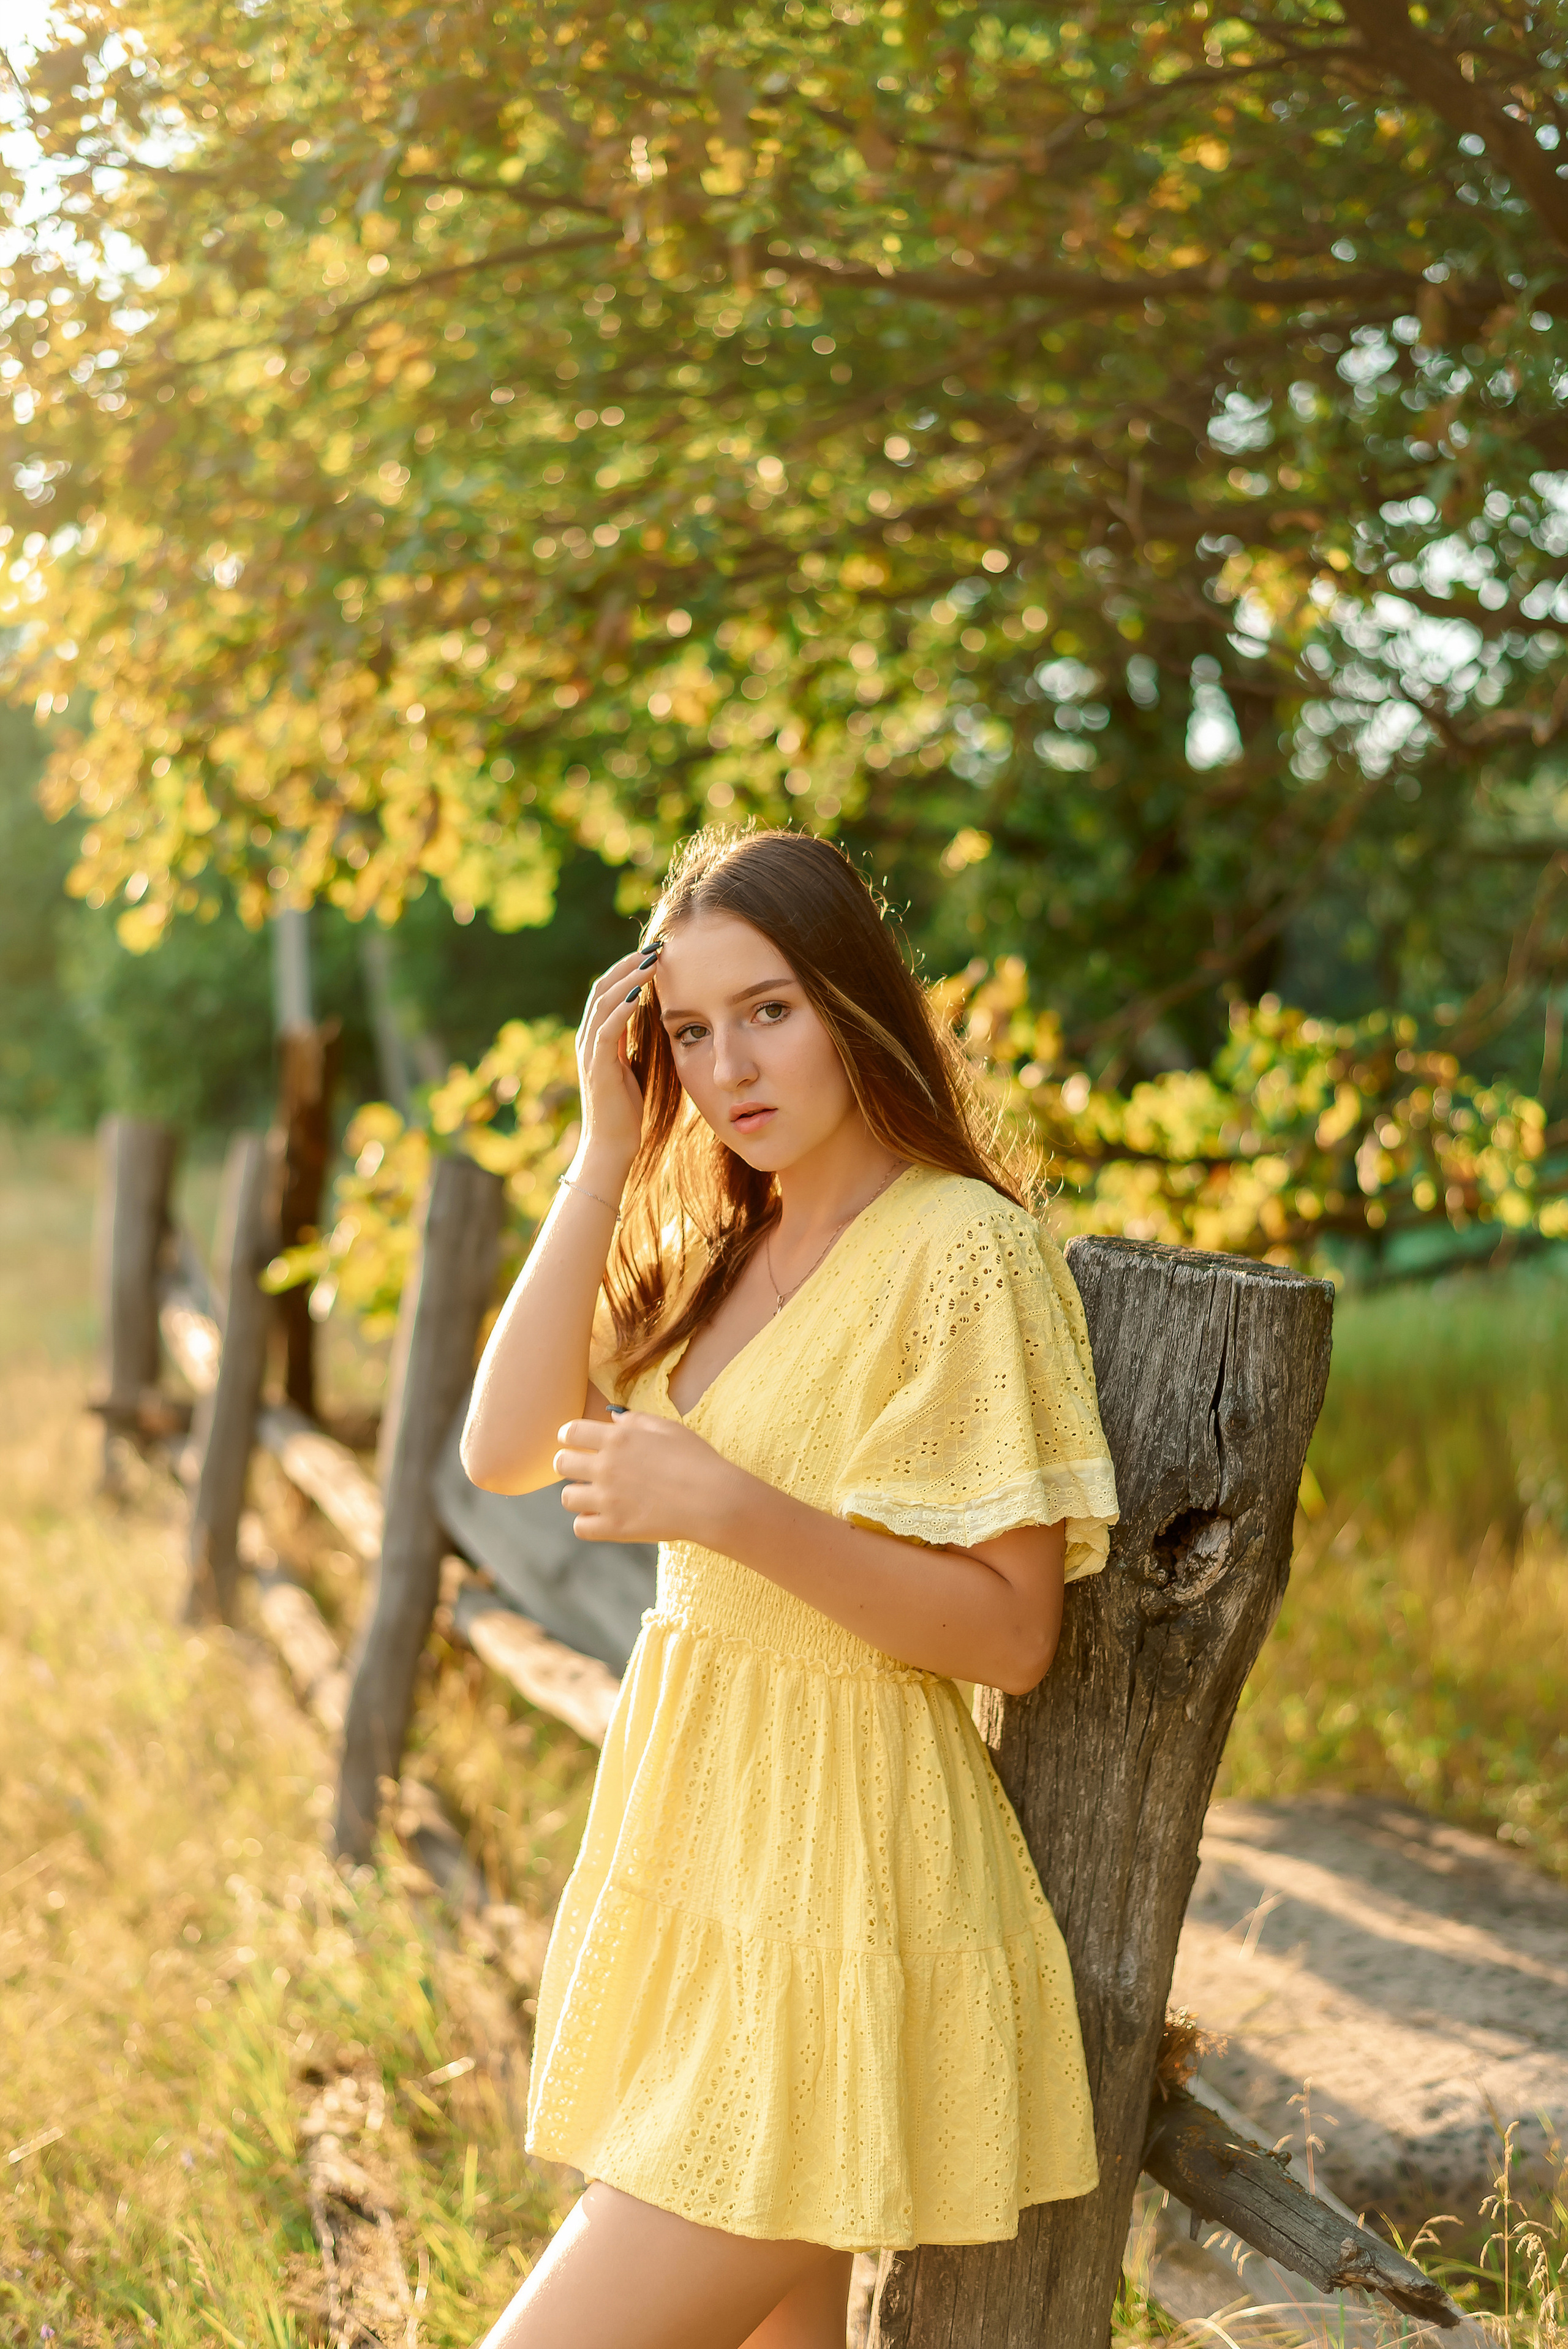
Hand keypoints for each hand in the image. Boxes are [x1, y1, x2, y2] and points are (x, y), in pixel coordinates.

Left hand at [553, 1411, 738, 1546]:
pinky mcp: (614, 1527)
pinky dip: (588, 1523)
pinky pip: (580, 1527)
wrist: (712, 1499)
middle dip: (570, 1463)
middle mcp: (606, 1466)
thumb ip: (636, 1421)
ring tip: (596, 1496)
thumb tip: (613, 1419)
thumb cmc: (696, 1459)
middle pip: (561, 1463)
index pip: (570, 1432)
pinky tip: (603, 1517)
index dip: (570, 1436)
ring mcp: (608, 1499)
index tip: (577, 1442)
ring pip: (567, 1497)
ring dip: (578, 1494)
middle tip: (584, 1469)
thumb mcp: (668, 1428)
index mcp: (617, 1438)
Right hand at [572, 944, 658, 1176]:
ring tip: (652, 961)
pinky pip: (607, 1029)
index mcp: (596, 1037)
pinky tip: (641, 994)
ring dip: (628, 979)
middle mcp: (587, 1038)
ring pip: (604, 1002)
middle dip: (629, 965)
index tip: (656, 953)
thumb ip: (634, 1040)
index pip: (609, 991)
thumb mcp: (633, 1066)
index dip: (629, 969)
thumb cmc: (626, 1110)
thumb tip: (651, 1015)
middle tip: (656, 946)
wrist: (611, 1145)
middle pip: (603, 988)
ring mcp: (589, 1051)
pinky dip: (623, 1008)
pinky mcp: (597, 1066)